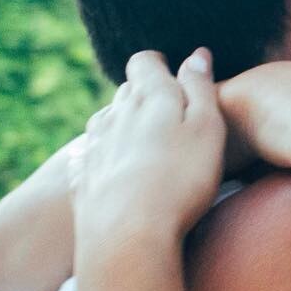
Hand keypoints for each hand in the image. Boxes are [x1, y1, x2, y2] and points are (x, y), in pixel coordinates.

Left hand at [70, 50, 224, 261]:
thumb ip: (201, 88)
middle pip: (126, 91)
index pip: (144, 62)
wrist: (128, 236)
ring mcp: (94, 147)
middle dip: (144, 95)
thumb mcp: (207, 128)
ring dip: (124, 125)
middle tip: (169, 114)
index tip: (174, 77)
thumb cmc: (180, 180)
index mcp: (147, 97)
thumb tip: (197, 54)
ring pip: (107, 122)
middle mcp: (114, 115)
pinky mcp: (83, 180)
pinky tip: (116, 170)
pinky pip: (91, 157)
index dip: (159, 65)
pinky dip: (105, 156)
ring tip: (146, 144)